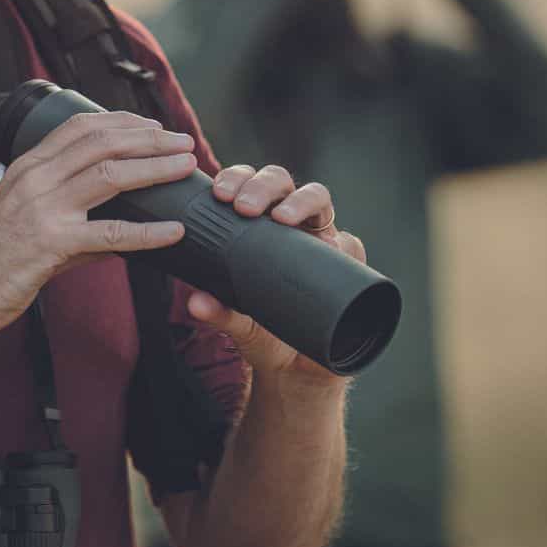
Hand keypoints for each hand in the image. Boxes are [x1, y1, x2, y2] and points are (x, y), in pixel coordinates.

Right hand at [0, 112, 193, 336]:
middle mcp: (36, 179)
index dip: (122, 121)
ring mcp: (43, 209)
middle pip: (102, 143)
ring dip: (155, 168)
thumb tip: (117, 234)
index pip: (81, 127)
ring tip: (186, 168)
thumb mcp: (23, 221)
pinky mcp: (50, 244)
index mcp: (28, 167)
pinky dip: (148, 233)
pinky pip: (110, 235)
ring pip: (110, 176)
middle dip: (150, 139)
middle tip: (184, 142)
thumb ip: (71, 219)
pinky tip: (174, 231)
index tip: (154, 125)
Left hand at [189, 164, 366, 382]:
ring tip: (284, 217)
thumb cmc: (262, 334)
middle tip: (245, 207)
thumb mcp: (237, 324)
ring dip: (301, 200)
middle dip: (263, 185)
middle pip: (281, 182)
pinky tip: (330, 247)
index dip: (236, 179)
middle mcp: (290, 224)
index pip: (247, 186)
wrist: (296, 367)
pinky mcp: (347, 264)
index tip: (220, 194)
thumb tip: (196, 302)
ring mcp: (321, 240)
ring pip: (318, 198)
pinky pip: (351, 244)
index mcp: (257, 227)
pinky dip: (342, 242)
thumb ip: (218, 313)